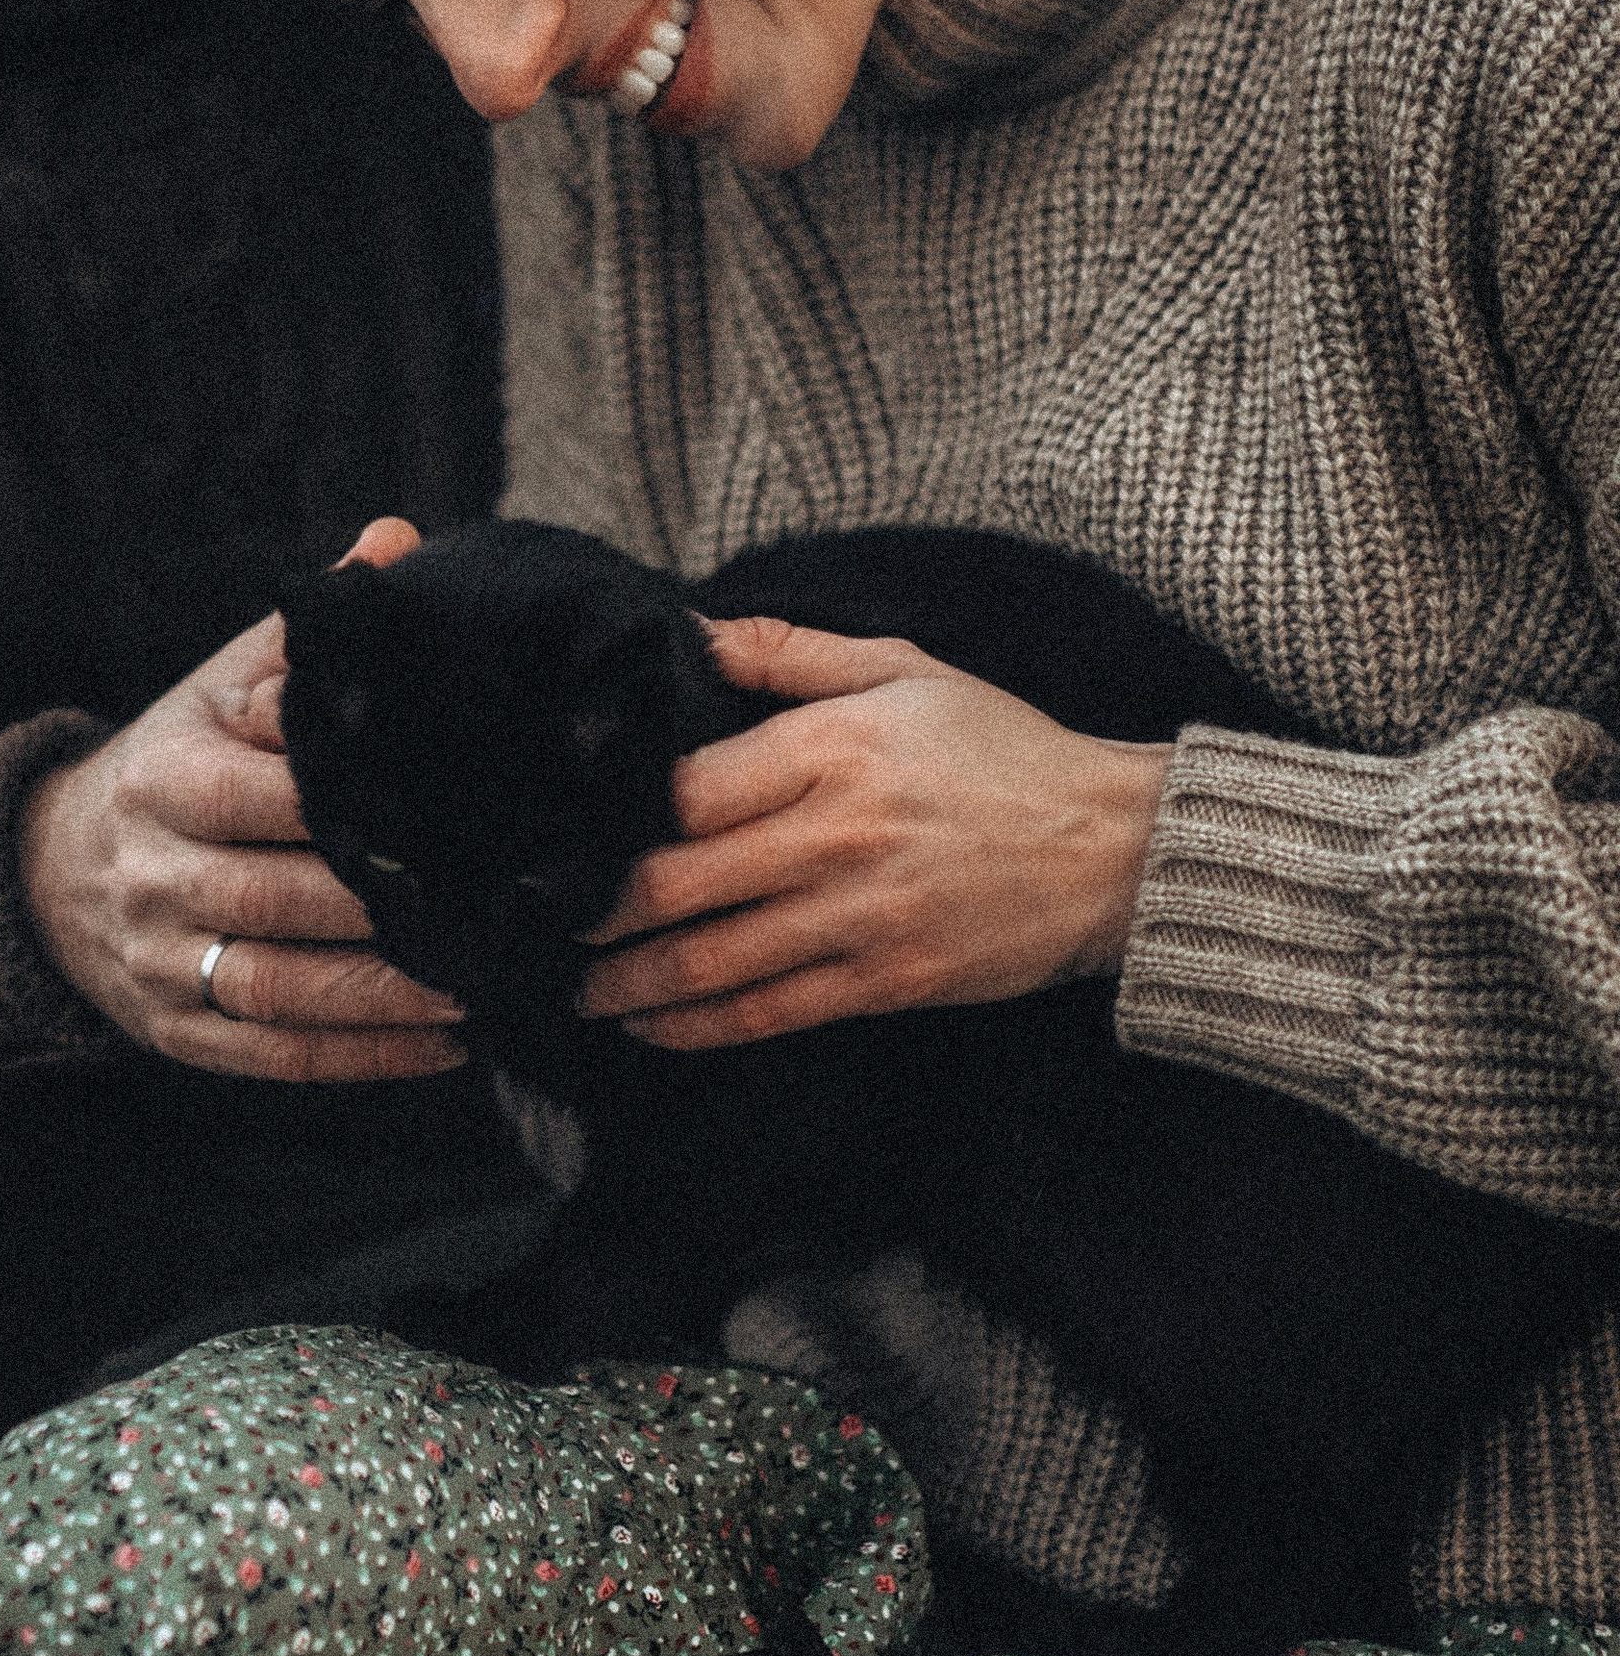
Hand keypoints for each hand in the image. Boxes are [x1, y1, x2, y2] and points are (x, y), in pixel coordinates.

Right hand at [16, 519, 466, 1082]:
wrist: (53, 867)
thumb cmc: (175, 761)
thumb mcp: (219, 685)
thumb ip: (308, 633)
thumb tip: (398, 541)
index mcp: (168, 776)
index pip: (273, 793)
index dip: (363, 804)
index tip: (457, 805)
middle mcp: (156, 872)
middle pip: (281, 899)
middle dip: (389, 909)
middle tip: (495, 907)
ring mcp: (161, 958)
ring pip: (280, 987)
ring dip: (386, 995)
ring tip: (482, 986)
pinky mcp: (176, 1028)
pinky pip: (274, 1053)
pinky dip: (363, 1056)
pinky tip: (447, 1046)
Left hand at [575, 615, 1171, 1052]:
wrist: (1113, 849)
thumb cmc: (1002, 749)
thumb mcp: (901, 669)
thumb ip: (785, 653)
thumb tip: (687, 628)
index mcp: (831, 749)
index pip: (685, 789)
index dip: (611, 816)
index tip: (563, 831)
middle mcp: (834, 836)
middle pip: (677, 881)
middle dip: (594, 912)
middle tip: (541, 923)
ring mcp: (859, 917)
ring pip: (710, 960)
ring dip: (627, 983)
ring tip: (576, 991)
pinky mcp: (885, 982)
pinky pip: (768, 1011)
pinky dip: (697, 1026)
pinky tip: (651, 1026)